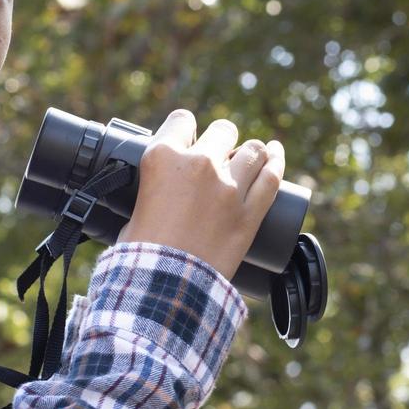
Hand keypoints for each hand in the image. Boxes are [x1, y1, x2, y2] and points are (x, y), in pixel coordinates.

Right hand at [118, 109, 284, 279]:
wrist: (164, 288)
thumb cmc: (141, 255)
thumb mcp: (133, 210)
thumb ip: (151, 192)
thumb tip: (157, 194)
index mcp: (162, 158)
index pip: (181, 120)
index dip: (186, 129)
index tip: (188, 138)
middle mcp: (198, 164)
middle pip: (222, 130)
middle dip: (221, 140)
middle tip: (219, 156)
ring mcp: (229, 187)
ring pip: (252, 150)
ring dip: (250, 151)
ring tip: (250, 156)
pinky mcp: (250, 213)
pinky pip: (271, 178)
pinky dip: (275, 163)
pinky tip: (275, 154)